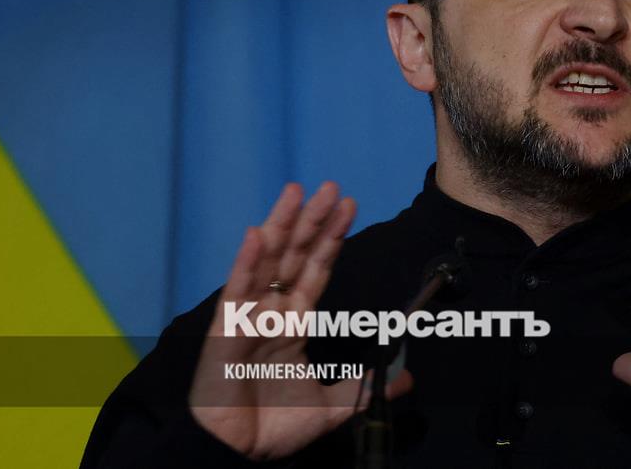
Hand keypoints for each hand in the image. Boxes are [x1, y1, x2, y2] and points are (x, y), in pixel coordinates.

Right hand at [190, 182, 411, 459]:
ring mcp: (247, 317)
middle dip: (312, 221)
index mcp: (293, 322)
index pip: (316, 270)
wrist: (239, 454)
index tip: (348, 208)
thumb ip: (366, 386)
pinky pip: (237, 290)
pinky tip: (258, 234)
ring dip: (282, 225)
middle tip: (330, 187)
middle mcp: (271, 311)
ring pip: (266, 260)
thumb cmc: (274, 427)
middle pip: (294, 255)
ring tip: (297, 193)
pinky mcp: (224, 330)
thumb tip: (406, 377)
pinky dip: (246, 261)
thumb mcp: (335, 405)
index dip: (332, 238)